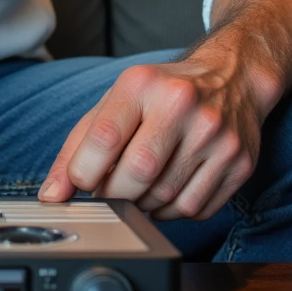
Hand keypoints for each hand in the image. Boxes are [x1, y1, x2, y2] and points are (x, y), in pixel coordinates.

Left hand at [37, 39, 278, 221]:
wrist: (232, 78)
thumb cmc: (162, 93)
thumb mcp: (116, 101)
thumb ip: (79, 146)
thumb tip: (52, 194)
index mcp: (143, 84)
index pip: (104, 137)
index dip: (83, 172)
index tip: (80, 183)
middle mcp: (183, 105)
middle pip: (137, 173)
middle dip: (114, 194)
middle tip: (110, 191)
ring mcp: (216, 135)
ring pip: (165, 197)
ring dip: (143, 205)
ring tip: (141, 187)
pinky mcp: (239, 163)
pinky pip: (194, 209)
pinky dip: (172, 212)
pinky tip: (168, 191)